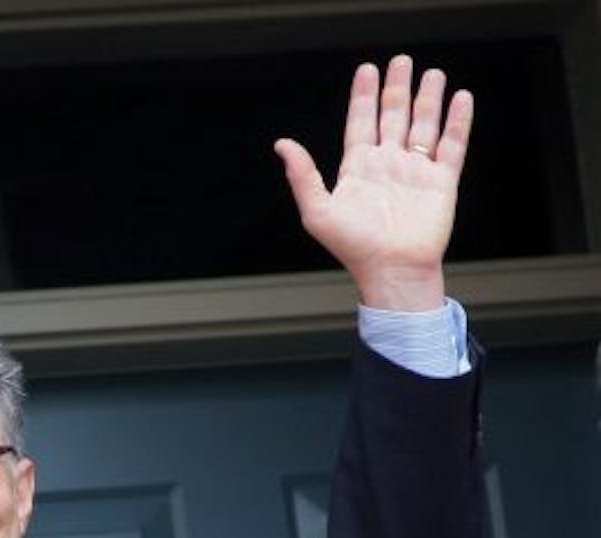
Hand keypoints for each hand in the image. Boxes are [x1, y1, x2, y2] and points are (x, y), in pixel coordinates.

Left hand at [275, 54, 473, 310]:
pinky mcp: (442, 181)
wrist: (392, 270)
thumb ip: (302, 176)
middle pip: (393, 116)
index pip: (360, 122)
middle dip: (396, 89)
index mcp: (358, 168)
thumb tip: (282, 144)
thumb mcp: (317, 211)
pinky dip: (457, 121)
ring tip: (432, 73)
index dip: (363, 96)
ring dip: (428, 99)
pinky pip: (452, 145)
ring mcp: (415, 171)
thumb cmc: (353, 247)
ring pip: (424, 125)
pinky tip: (460, 99)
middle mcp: (387, 165)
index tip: (367, 70)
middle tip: (400, 61)